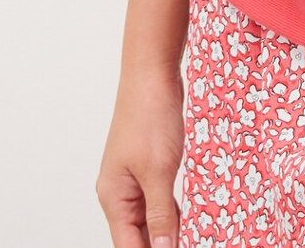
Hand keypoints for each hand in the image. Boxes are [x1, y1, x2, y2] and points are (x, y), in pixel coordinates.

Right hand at [96, 63, 185, 247]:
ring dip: (167, 231)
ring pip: (149, 219)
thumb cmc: (149, 116)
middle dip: (160, 245)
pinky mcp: (147, 166)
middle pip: (137, 235)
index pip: (128, 245)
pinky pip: (157, 200)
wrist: (151, 74)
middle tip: (189, 245)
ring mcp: (132, 178)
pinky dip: (171, 212)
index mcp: (114, 197)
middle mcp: (118, 191)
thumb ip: (161, 216)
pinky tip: (186, 220)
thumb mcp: (159, 172)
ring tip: (190, 239)